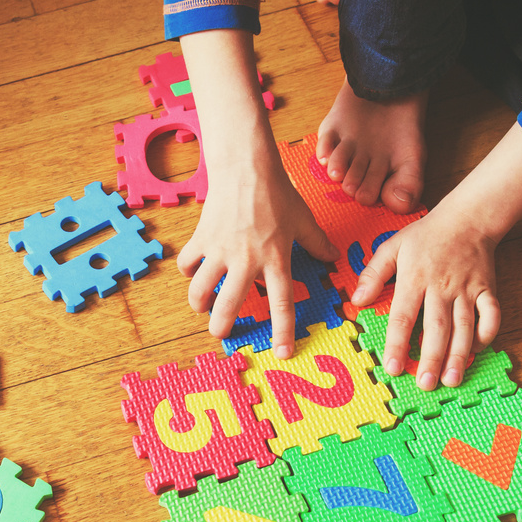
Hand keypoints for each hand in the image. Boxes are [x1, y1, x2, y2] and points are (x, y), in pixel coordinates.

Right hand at [179, 136, 337, 359]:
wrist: (246, 168)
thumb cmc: (277, 193)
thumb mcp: (303, 219)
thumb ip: (317, 243)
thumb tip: (333, 257)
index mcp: (275, 259)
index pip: (281, 303)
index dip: (282, 331)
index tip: (281, 353)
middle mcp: (246, 261)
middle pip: (229, 305)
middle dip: (222, 326)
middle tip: (221, 334)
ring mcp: (220, 251)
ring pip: (200, 290)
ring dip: (199, 304)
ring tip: (203, 309)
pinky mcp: (201, 239)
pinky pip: (188, 263)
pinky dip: (188, 271)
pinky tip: (194, 272)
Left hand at [316, 86, 426, 209]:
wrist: (393, 88)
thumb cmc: (405, 125)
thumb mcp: (415, 156)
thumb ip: (411, 183)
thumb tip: (400, 206)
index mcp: (377, 175)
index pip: (370, 194)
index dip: (370, 194)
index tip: (374, 192)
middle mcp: (358, 165)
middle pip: (351, 182)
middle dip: (353, 184)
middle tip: (354, 185)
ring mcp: (344, 148)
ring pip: (336, 165)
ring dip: (337, 169)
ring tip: (339, 172)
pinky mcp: (331, 131)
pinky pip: (323, 145)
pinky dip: (324, 151)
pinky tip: (327, 155)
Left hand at [350, 205, 501, 389]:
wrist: (468, 218)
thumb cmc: (426, 235)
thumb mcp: (392, 247)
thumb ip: (373, 274)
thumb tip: (357, 300)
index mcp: (415, 278)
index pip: (403, 317)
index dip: (398, 345)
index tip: (393, 368)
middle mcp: (441, 286)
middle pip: (437, 328)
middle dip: (431, 358)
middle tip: (425, 384)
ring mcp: (467, 289)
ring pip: (464, 326)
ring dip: (458, 355)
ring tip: (450, 380)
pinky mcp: (487, 289)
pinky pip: (491, 314)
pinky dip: (487, 333)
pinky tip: (477, 350)